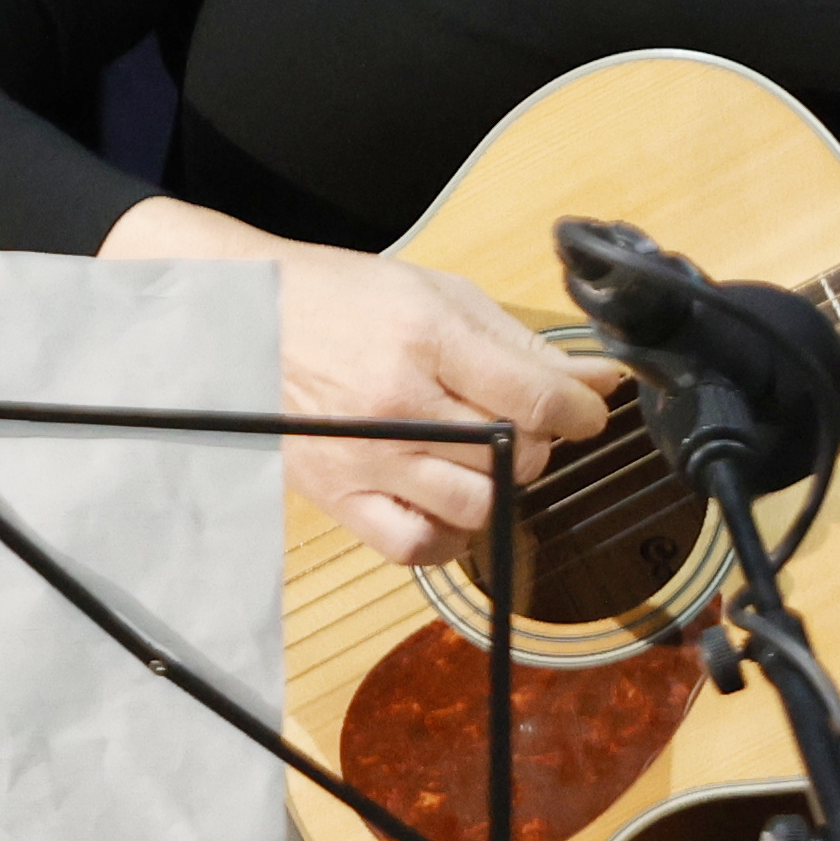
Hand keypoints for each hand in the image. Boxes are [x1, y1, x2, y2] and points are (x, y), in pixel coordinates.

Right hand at [109, 196, 616, 567]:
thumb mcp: (437, 294)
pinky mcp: (336, 493)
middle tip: (511, 419)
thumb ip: (520, 343)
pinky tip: (445, 503)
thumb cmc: (340, 298)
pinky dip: (445, 536)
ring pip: (476, 504)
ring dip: (495, 485)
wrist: (242, 315)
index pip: (536, 399)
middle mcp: (397, 401)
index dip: (581, 412)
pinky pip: (412, 546)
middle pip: (515, 455)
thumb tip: (597, 381)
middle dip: (533, 440)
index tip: (584, 411)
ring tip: (476, 457)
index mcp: (426, 337)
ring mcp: (364, 454)